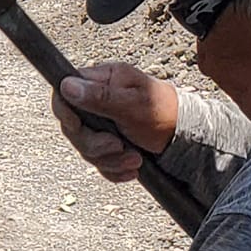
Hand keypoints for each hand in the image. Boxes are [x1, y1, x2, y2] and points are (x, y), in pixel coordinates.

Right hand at [53, 64, 178, 183]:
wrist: (187, 137)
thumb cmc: (165, 112)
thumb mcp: (133, 103)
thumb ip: (100, 97)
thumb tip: (68, 86)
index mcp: (102, 81)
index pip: (63, 94)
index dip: (65, 114)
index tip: (78, 126)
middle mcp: (97, 102)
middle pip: (72, 128)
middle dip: (95, 144)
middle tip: (118, 146)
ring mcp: (102, 125)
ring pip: (85, 149)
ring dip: (110, 160)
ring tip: (135, 159)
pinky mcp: (109, 145)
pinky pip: (99, 163)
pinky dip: (115, 170)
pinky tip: (133, 168)